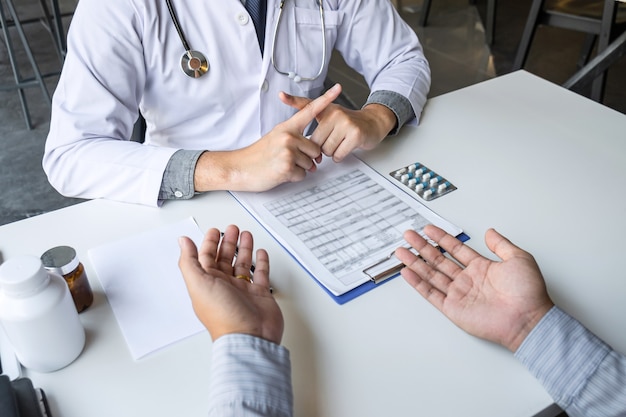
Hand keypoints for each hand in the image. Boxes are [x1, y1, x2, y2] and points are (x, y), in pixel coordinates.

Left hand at [178, 225, 283, 343]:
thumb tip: (182, 241)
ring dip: (244, 249)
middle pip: (225, 258)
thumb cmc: (223, 315)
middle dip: (228, 242)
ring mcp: (242, 290)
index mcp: (207, 283)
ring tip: (246, 235)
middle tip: (232, 228)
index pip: (206, 257)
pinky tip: (261, 253)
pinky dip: (261, 263)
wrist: (249, 336)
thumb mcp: (198, 284)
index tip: (214, 230)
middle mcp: (224, 286)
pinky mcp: (260, 295)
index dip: (209, 242)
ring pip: (242, 264)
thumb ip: (189, 261)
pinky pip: (261, 274)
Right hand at [193, 84, 342, 191]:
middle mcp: (288, 136)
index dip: (325, 99)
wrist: (239, 168)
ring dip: (299, 169)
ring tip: (281, 165)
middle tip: (287, 159)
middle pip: (316, 149)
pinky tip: (280, 172)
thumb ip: (295, 140)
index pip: (309, 110)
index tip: (337, 88)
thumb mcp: (274, 138)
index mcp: (287, 127)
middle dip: (306, 158)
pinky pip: (302, 175)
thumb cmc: (256, 155)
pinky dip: (293, 177)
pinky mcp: (286, 166)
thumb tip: (313, 153)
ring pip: (310, 164)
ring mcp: (287, 151)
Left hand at [281, 93, 395, 161]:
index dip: (292, 101)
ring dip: (331, 152)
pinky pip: (338, 154)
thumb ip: (304, 106)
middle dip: (321, 146)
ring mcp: (346, 124)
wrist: (372, 123)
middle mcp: (335, 114)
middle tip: (331, 140)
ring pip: (327, 150)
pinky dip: (340, 156)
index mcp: (326, 110)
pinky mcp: (355, 135)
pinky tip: (344, 148)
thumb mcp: (326, 111)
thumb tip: (282, 95)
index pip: (307, 110)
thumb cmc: (347, 121)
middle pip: (316, 141)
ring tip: (338, 143)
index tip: (280, 94)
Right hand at [395, 225, 553, 351]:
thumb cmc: (527, 292)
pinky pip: (431, 293)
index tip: (429, 229)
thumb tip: (491, 232)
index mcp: (482, 268)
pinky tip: (408, 273)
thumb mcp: (519, 258)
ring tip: (402, 251)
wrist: (527, 319)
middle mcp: (468, 280)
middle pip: (439, 260)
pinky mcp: (453, 309)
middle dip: (422, 247)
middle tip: (409, 236)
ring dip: (415, 263)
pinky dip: (418, 284)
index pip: (456, 249)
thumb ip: (501, 244)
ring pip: (431, 274)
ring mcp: (459, 294)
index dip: (441, 238)